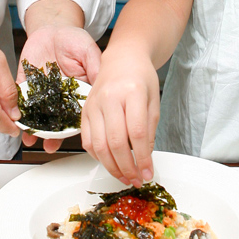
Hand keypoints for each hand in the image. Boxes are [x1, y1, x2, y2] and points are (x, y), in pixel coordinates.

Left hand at [17, 24, 101, 152]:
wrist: (52, 28)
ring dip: (33, 129)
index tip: (70, 138)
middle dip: (52, 136)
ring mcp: (42, 93)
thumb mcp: (89, 51)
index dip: (73, 129)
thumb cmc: (74, 39)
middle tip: (48, 146)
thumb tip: (103, 87)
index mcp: (77, 93)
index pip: (76, 115)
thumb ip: (95, 68)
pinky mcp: (26, 85)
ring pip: (37, 116)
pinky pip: (20, 101)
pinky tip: (16, 120)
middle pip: (56, 122)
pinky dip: (17, 111)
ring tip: (30, 138)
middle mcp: (59, 97)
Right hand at [80, 48, 159, 186]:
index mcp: (132, 91)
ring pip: (99, 145)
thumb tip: (145, 158)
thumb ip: (150, 129)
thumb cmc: (140, 77)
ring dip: (111, 166)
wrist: (122, 59)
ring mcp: (94, 104)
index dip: (143, 157)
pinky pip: (87, 140)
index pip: (137, 132)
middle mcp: (109, 97)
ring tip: (124, 176)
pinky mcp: (85, 110)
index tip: (148, 172)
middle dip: (127, 167)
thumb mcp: (153, 99)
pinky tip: (109, 162)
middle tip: (136, 179)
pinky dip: (97, 156)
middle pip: (116, 141)